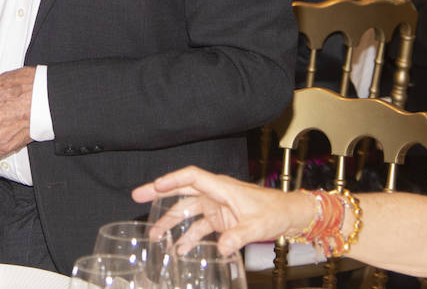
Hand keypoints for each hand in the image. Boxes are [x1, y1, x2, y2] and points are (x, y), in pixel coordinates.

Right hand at [131, 166, 315, 255]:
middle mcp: (215, 194)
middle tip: (137, 196)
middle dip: (159, 194)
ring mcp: (216, 207)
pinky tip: (180, 249)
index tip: (155, 187)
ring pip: (187, 211)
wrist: (289, 215)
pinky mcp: (220, 220)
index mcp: (221, 187)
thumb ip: (237, 237)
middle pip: (182, 190)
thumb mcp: (257, 226)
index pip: (192, 177)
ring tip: (154, 236)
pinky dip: (189, 237)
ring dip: (171, 222)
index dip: (172, 180)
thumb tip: (220, 248)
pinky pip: (199, 227)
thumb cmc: (275, 211)